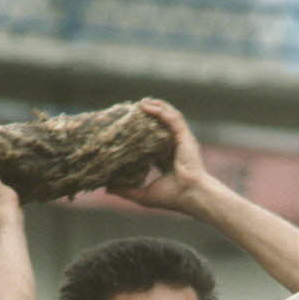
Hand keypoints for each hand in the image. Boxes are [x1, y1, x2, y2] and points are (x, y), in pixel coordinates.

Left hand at [109, 98, 213, 215]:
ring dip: (156, 107)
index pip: (154, 142)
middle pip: (162, 126)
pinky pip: (172, 118)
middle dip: (149, 116)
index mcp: (167, 161)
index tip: (128, 128)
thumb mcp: (144, 195)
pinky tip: (147, 105)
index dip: (142, 134)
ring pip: (169, 117)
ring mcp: (181, 141)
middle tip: (133, 110)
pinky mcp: (185, 137)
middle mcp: (175, 148)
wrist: (192, 196)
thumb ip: (126, 191)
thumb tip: (107, 189)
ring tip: (141, 102)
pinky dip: (160, 110)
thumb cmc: (173, 197)